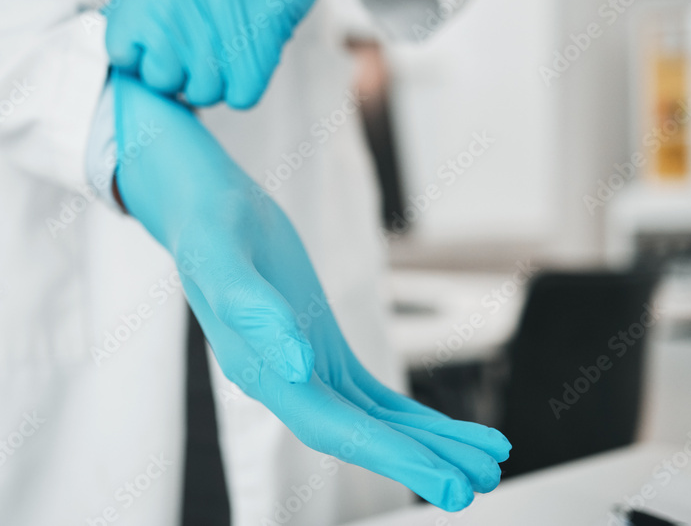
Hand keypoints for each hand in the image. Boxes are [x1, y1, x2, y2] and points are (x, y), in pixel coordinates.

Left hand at [105, 0, 350, 108]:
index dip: (145, 62)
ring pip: (203, 91)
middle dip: (182, 76)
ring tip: (227, 50)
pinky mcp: (261, 22)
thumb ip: (136, 7)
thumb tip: (130, 59)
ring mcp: (219, 2)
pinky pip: (242, 92)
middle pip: (162, 79)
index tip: (162, 54)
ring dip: (217, 83)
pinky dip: (247, 84)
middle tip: (201, 51)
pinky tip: (249, 56)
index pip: (122, 52)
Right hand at [112, 73, 509, 510]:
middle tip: (478, 482)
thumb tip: (298, 365)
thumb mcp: (223, 260)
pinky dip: (411, 415)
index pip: (330, 427)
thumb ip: (255, 313)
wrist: (206, 208)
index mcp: (257, 369)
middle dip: (419, 459)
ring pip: (372, 420)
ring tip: (484, 460)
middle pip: (359, 434)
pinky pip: (371, 394)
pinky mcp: (321, 348)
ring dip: (425, 442)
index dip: (388, 456)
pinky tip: (447, 427)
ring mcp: (304, 367)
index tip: (441, 479)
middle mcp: (283, 380)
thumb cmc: (210, 229)